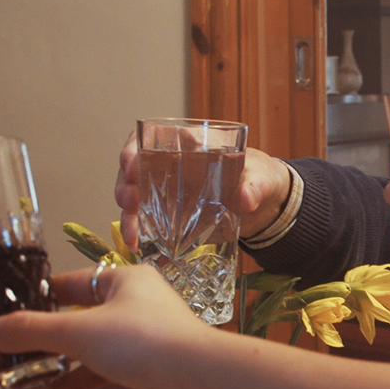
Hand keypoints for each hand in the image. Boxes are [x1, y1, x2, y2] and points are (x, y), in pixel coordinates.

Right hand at [0, 264, 225, 388]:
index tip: (11, 316)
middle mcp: (138, 311)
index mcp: (125, 282)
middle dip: (50, 353)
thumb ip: (30, 332)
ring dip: (67, 384)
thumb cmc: (142, 340)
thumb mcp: (77, 331)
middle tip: (15, 368)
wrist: (199, 381)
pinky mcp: (155, 381)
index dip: (41, 300)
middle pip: (83, 331)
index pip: (73, 285)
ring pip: (98, 365)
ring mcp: (148, 348)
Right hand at [116, 130, 294, 248]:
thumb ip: (254, 185)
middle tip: (129, 202)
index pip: (151, 140)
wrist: (264, 207)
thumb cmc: (258, 178)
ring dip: (128, 215)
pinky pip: (148, 225)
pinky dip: (140, 236)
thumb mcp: (261, 177)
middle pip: (134, 171)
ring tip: (132, 233)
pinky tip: (138, 248)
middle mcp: (170, 169)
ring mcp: (167, 195)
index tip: (130, 163)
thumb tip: (245, 198)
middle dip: (125, 186)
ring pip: (135, 199)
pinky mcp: (171, 220)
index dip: (134, 149)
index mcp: (189, 148)